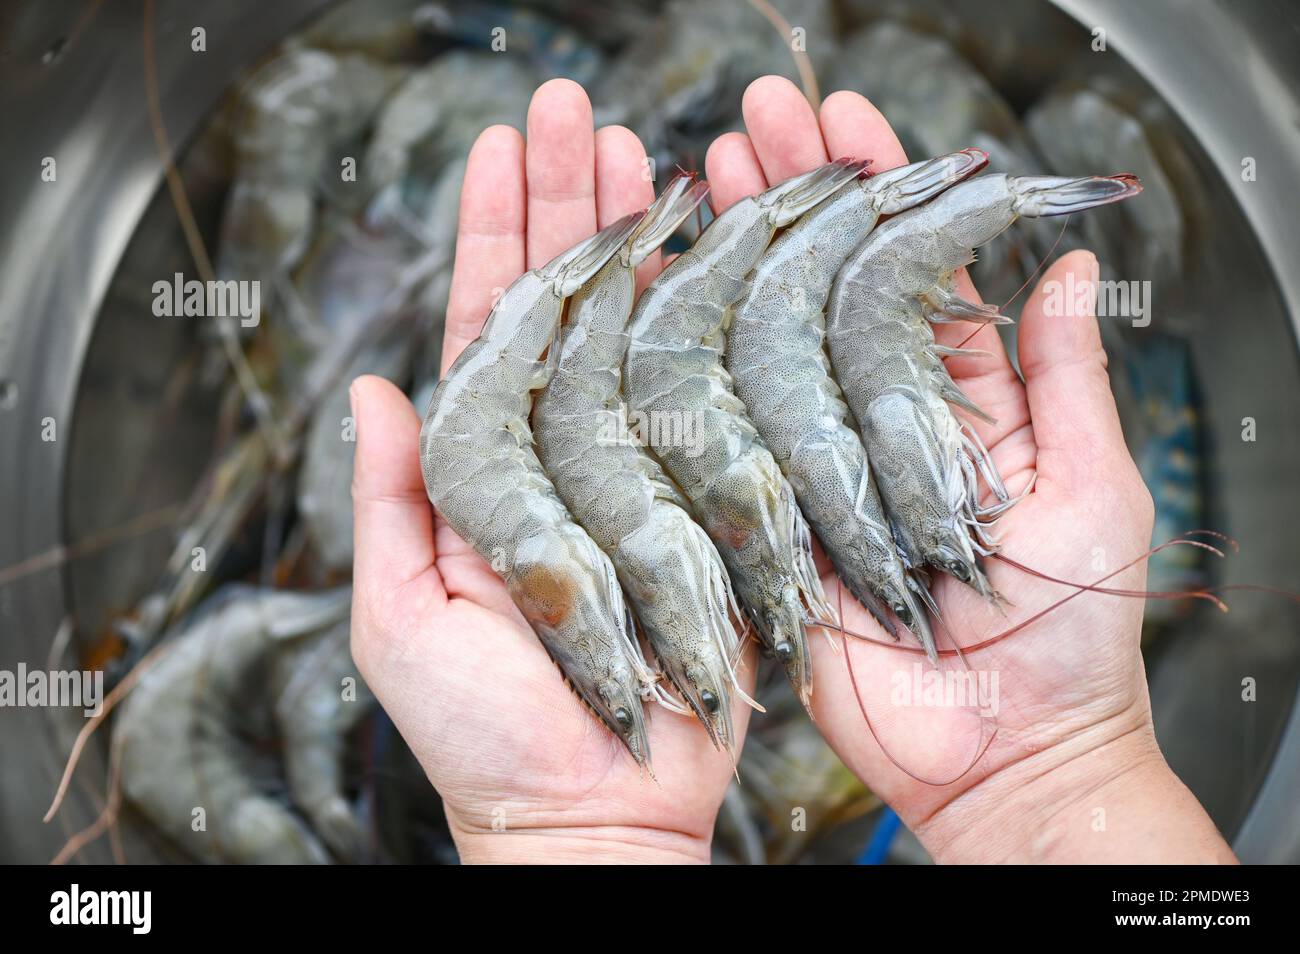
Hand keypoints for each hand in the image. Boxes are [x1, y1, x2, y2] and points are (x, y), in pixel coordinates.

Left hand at [348, 79, 754, 863]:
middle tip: (579, 109)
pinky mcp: (706, 501)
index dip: (491, 233)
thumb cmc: (482, 735)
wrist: (587, 810)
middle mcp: (563, 449)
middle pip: (565, 303)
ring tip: (649, 154)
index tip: (501, 146)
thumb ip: (386, 503)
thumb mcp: (396, 620)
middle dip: (569, 204)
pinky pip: (711, 402)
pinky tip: (722, 260)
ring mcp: (639, 468)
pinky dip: (717, 329)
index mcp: (485, 465)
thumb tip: (369, 393)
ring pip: (640, 332)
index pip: (486, 324)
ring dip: (643, 243)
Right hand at [708, 77, 1234, 862]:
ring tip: (702, 179)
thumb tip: (1072, 263)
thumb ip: (1063, 377)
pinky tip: (659, 299)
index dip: (878, 198)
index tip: (848, 123)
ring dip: (734, 262)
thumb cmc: (1068, 635)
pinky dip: (690, 367)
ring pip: (763, 345)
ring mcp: (814, 467)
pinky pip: (722, 437)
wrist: (1000, 753)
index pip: (905, 274)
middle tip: (757, 119)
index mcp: (955, 403)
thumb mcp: (1091, 487)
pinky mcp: (766, 522)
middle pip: (821, 291)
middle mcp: (873, 422)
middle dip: (791, 202)